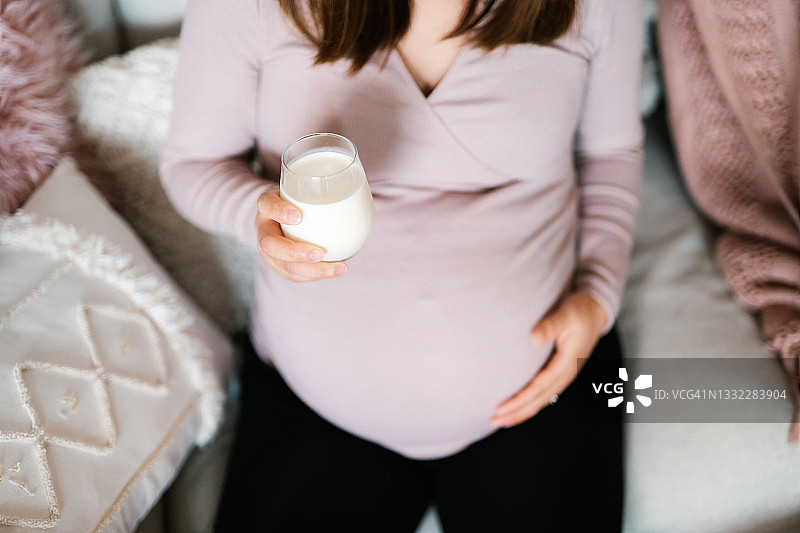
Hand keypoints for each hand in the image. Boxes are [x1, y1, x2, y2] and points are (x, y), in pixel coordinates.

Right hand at [255, 189, 347, 281]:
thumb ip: (325, 184)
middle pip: (270, 245)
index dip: (279, 211)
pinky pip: (296, 275)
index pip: (267, 205)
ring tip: (339, 268)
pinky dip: (316, 275)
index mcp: (267, 206)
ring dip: (313, 270)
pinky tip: (335, 271)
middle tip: (320, 252)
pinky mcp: (280, 265)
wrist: (280, 217)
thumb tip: (361, 182)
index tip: (298, 216)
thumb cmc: (296, 200)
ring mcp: (269, 252)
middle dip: (295, 252)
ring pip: (285, 266)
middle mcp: (264, 230)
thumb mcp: (302, 188)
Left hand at [490, 290, 607, 427]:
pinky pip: (544, 393)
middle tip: (494, 421)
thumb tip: (534, 338)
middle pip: (539, 399)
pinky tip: (518, 408)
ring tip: (502, 421)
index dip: (520, 399)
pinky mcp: (560, 372)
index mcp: (567, 362)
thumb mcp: (566, 314)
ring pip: (542, 400)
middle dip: (517, 412)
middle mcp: (566, 373)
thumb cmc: (579, 310)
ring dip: (522, 411)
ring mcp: (564, 374)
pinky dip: (530, 403)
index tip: (502, 407)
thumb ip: (551, 325)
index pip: (540, 387)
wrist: (596, 310)